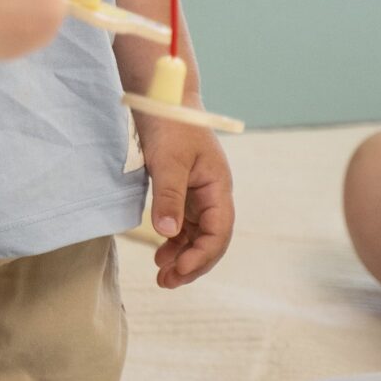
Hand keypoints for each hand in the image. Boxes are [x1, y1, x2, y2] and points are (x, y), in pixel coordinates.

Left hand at [138, 116, 233, 286]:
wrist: (163, 97)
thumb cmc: (171, 124)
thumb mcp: (168, 161)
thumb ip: (169, 196)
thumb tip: (167, 233)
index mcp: (219, 186)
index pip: (219, 231)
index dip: (202, 255)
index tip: (178, 270)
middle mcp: (213, 194)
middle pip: (211, 239)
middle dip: (193, 264)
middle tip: (167, 283)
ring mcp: (199, 194)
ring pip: (197, 235)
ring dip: (183, 257)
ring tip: (162, 276)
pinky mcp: (183, 191)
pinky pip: (184, 225)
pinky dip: (174, 241)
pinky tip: (161, 253)